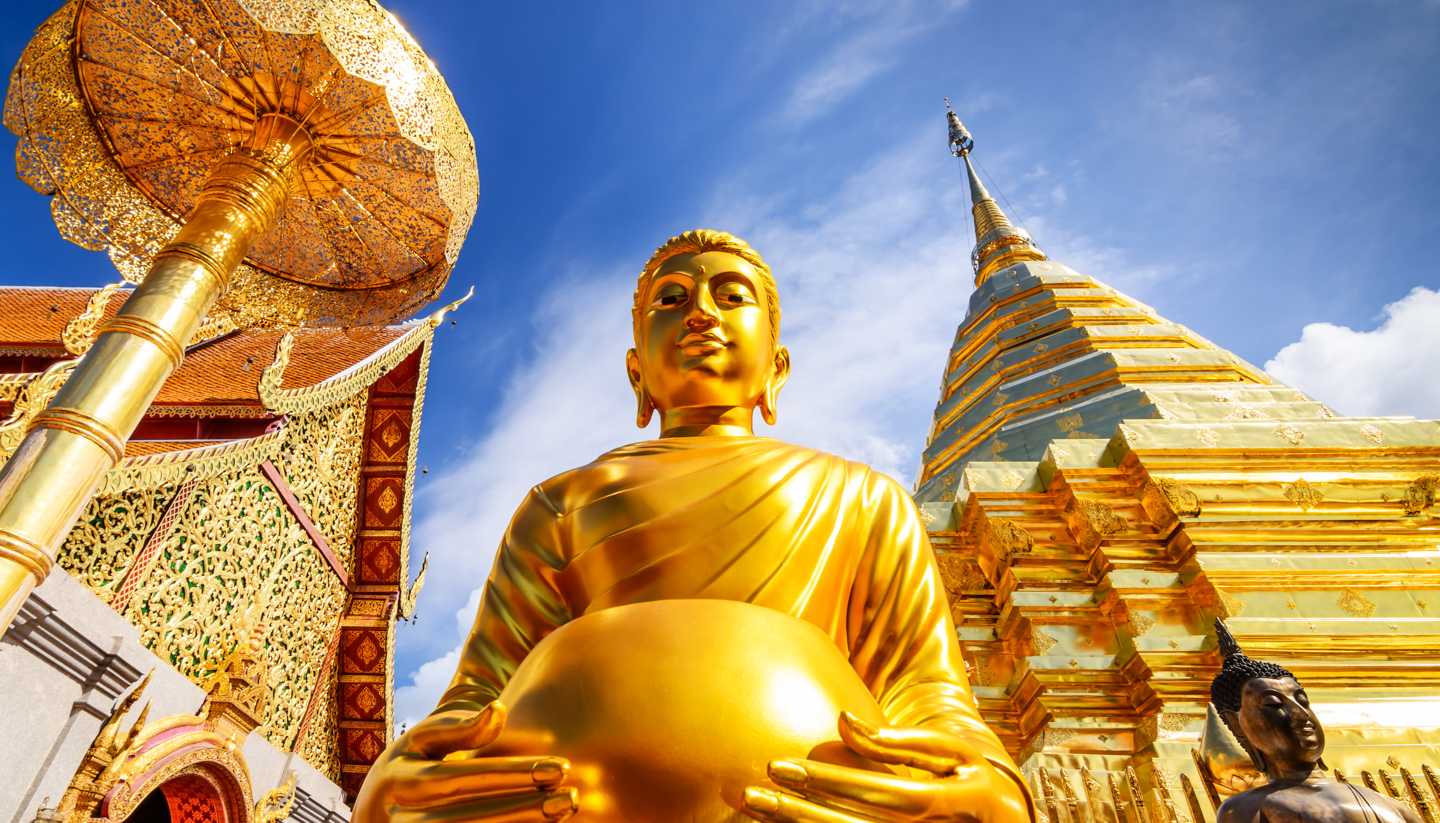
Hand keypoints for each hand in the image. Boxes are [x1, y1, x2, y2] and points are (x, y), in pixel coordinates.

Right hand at [352, 701, 577, 822]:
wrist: (375, 814)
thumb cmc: (409, 765)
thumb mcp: (421, 740)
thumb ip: (459, 728)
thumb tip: (498, 710)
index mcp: (400, 781)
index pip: (463, 778)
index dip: (511, 774)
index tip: (558, 768)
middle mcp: (403, 820)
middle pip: (472, 818)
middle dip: (524, 809)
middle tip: (571, 798)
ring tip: (564, 811)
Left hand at [741, 712, 1029, 821]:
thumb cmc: (977, 782)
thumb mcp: (955, 756)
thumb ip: (900, 742)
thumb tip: (841, 720)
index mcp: (958, 804)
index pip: (885, 793)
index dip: (831, 780)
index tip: (778, 763)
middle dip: (798, 814)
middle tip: (748, 793)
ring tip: (754, 808)